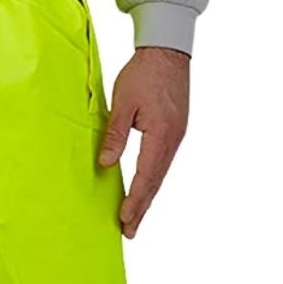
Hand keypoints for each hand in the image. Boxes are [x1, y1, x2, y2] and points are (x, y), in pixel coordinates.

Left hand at [96, 47, 190, 238]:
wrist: (168, 51)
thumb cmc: (144, 73)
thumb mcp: (123, 102)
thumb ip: (116, 134)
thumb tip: (106, 163)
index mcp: (161, 135)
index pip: (146, 176)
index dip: (135, 200)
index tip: (124, 220)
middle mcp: (173, 140)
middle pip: (156, 183)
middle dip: (142, 208)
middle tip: (129, 232)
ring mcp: (177, 137)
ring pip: (160, 175)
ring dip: (147, 197)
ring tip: (135, 217)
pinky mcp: (175, 131)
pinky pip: (163, 163)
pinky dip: (153, 180)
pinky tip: (145, 189)